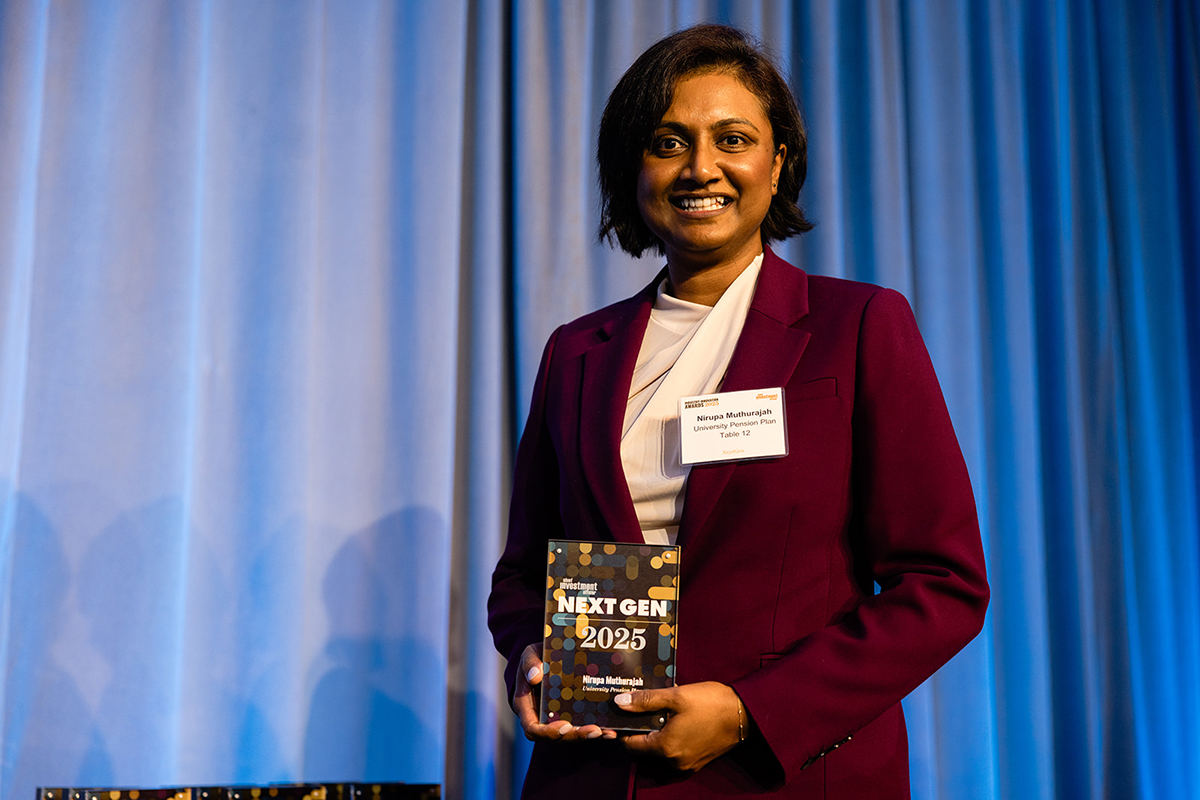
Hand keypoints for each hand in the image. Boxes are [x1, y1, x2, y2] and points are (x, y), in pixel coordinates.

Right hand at [512, 644, 617, 741]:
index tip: (564, 725)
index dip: (547, 732)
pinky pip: (581, 728)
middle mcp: (540, 718)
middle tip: (594, 730)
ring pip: (570, 735)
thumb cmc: (537, 656)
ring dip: (587, 736)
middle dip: (575, 735)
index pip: (532, 729)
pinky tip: (610, 731)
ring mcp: (555, 719)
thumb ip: (529, 663)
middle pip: (555, 737)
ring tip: (605, 731)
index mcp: (526, 707)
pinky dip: (596, 731)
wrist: (551, 655)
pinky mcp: (570, 717)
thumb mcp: (530, 654)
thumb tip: (534, 676)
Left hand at [616, 681, 743, 771]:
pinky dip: (670, 737)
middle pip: (645, 747)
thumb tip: (619, 703)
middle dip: (641, 728)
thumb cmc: (711, 703)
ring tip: (660, 708)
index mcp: (666, 748)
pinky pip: (674, 751)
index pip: (631, 745)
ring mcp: (687, 764)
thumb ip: (645, 700)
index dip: (623, 729)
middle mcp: (674, 762)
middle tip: (641, 706)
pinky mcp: (697, 761)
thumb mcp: (676, 696)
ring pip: (660, 749)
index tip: (621, 713)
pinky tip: (675, 718)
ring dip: (657, 731)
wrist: (746, 714)